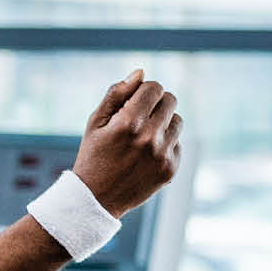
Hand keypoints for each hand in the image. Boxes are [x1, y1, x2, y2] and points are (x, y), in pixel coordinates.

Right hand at [74, 69, 184, 216]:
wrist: (96, 198)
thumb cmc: (94, 154)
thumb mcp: (96, 122)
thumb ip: (117, 93)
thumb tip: (141, 72)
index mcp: (129, 122)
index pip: (155, 88)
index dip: (145, 90)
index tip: (135, 100)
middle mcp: (150, 138)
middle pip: (171, 101)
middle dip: (157, 103)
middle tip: (140, 116)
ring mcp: (163, 155)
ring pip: (178, 121)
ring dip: (164, 123)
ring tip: (143, 136)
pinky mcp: (171, 169)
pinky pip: (178, 144)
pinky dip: (165, 145)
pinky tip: (146, 155)